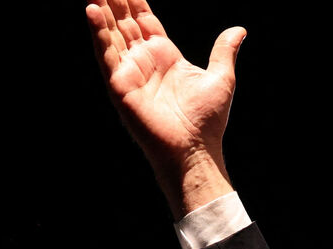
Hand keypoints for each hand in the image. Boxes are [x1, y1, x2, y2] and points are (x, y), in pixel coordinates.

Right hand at [85, 0, 244, 213]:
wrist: (196, 149)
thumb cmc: (208, 121)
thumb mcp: (222, 78)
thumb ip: (224, 50)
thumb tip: (239, 29)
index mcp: (165, 55)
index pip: (145, 20)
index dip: (135, 0)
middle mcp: (144, 61)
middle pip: (124, 22)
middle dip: (115, 0)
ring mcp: (130, 72)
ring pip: (111, 32)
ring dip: (101, 9)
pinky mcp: (119, 85)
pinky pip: (106, 54)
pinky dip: (98, 32)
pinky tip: (92, 10)